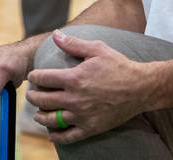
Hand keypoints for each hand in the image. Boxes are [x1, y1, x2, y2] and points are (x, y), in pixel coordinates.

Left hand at [26, 30, 146, 144]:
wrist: (140, 88)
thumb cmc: (118, 66)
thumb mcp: (97, 49)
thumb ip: (73, 43)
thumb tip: (55, 34)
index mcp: (74, 78)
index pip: (44, 79)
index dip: (34, 77)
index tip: (33, 77)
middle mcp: (75, 99)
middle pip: (43, 100)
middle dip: (33, 97)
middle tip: (31, 94)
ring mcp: (82, 116)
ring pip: (51, 120)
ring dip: (40, 116)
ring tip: (38, 113)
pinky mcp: (90, 128)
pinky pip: (68, 137)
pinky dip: (56, 137)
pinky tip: (51, 134)